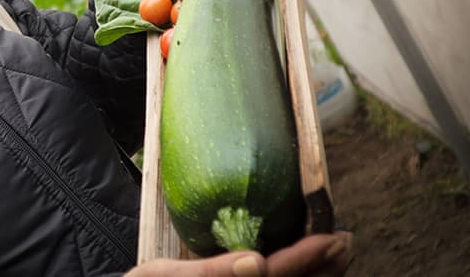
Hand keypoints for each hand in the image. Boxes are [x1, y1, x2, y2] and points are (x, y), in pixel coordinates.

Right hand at [125, 232, 351, 276]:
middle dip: (325, 267)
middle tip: (344, 239)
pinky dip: (297, 274)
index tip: (335, 237)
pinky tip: (303, 262)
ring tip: (333, 250)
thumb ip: (212, 272)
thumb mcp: (165, 276)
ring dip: (317, 273)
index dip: (309, 257)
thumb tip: (256, 262)